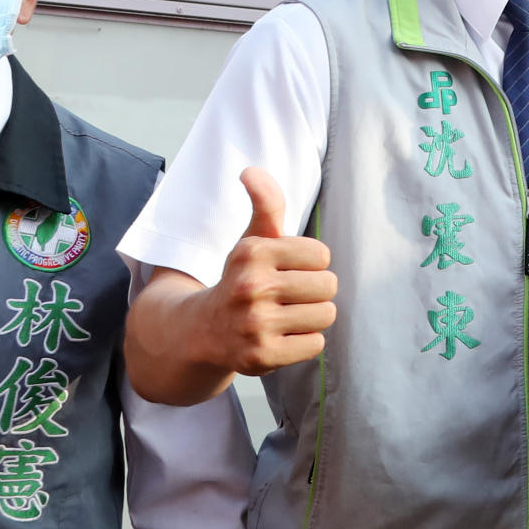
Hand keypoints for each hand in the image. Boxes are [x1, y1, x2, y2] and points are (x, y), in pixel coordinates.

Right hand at [185, 169, 337, 373]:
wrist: (200, 331)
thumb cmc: (240, 279)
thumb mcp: (251, 239)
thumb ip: (265, 203)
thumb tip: (251, 170)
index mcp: (251, 252)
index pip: (322, 255)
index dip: (310, 263)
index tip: (286, 270)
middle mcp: (251, 288)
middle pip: (328, 285)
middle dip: (314, 290)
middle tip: (288, 296)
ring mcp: (255, 325)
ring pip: (326, 315)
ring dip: (312, 316)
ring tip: (285, 315)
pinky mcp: (262, 357)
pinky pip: (316, 344)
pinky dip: (305, 342)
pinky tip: (281, 336)